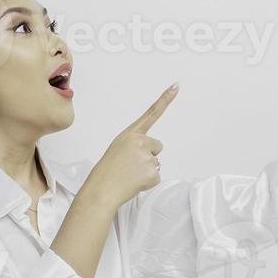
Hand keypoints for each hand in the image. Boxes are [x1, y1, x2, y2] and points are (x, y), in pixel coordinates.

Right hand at [80, 84, 175, 209]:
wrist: (101, 191)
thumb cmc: (106, 172)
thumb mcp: (117, 149)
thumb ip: (134, 146)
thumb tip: (149, 156)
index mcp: (130, 134)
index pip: (151, 113)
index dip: (165, 99)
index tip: (176, 86)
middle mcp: (140, 142)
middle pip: (156, 147)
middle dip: (148, 157)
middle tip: (130, 166)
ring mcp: (147, 157)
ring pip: (156, 163)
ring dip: (146, 171)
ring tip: (129, 175)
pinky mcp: (152, 173)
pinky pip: (156, 177)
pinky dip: (147, 182)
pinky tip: (134, 182)